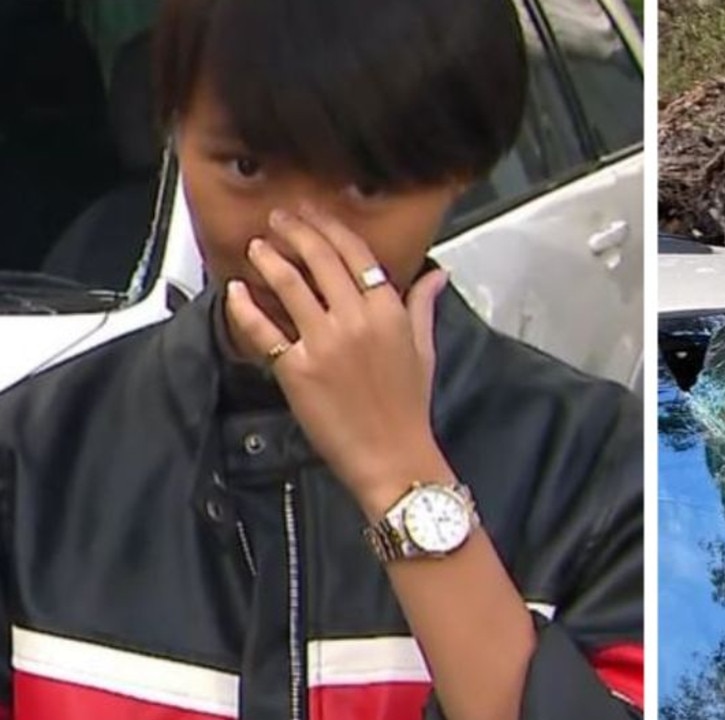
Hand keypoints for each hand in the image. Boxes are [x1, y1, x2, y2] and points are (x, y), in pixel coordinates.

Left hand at [225, 205, 451, 513]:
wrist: (393, 455)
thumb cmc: (409, 406)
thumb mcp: (423, 350)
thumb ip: (423, 306)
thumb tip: (436, 275)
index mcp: (389, 311)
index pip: (356, 253)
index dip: (329, 227)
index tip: (312, 213)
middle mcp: (356, 319)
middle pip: (320, 259)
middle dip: (295, 231)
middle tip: (279, 218)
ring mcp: (324, 343)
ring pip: (289, 285)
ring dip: (269, 259)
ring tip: (257, 247)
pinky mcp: (297, 369)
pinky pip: (264, 329)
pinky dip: (245, 307)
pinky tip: (236, 291)